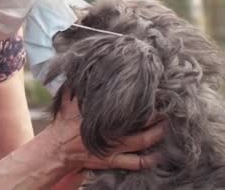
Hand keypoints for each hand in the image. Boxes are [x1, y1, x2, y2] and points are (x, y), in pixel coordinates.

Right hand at [44, 92, 164, 171]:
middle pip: (140, 123)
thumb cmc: (63, 122)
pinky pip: (135, 163)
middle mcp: (110, 131)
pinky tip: (160, 155)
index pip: (125, 104)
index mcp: (100, 114)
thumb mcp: (68, 98)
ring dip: (157, 135)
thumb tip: (80, 63)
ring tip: (167, 126)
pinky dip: (149, 160)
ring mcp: (113, 148)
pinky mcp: (112, 160)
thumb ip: (76, 83)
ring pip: (142, 142)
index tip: (153, 89)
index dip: (142, 98)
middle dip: (156, 116)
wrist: (56, 148)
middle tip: (168, 108)